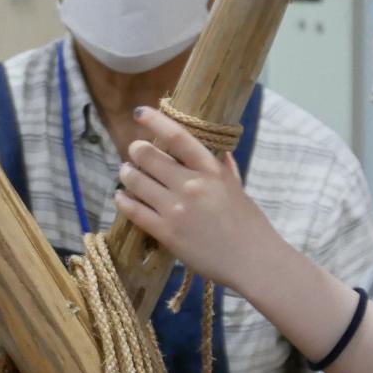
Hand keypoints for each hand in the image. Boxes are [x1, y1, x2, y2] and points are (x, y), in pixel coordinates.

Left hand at [114, 107, 287, 291]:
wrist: (252, 261)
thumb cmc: (248, 225)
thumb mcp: (238, 188)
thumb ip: (223, 169)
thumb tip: (218, 152)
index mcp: (212, 170)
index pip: (178, 137)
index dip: (155, 121)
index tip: (140, 112)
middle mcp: (191, 185)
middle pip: (149, 157)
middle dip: (136, 151)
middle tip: (134, 151)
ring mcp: (176, 209)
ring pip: (136, 181)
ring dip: (126, 174)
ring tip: (126, 172)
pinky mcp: (165, 232)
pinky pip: (133, 210)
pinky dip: (122, 200)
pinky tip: (120, 196)